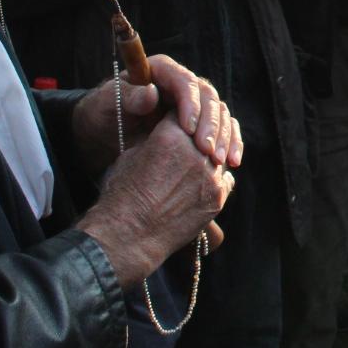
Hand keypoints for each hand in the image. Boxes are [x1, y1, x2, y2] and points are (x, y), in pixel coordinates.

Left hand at [71, 54, 243, 176]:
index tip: (189, 129)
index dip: (191, 104)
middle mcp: (183, 83)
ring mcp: (194, 102)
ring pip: (220, 113)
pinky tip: (232, 161)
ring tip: (220, 161)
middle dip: (211, 125)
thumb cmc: (104, 112)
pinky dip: (230, 143)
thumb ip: (127, 97)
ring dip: (224, 137)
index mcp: (162, 70)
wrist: (105, 131)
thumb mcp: (107, 104)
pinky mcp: (201, 122)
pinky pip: (223, 128)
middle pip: (209, 98)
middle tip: (207, 152)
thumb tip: (150, 93)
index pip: (185, 82)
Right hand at [77, 117, 234, 286]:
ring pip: (218, 152)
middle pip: (206, 130)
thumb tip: (169, 134)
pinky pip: (225, 177)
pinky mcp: (218, 196)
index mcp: (171, 135)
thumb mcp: (131, 156)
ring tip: (195, 162)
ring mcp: (210, 174)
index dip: (177, 116)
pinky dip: (215, 177)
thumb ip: (155, 139)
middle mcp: (196, 151)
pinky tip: (203, 181)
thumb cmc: (122, 195)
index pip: (182, 111)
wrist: (131, 235)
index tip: (175, 121)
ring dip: (209, 153)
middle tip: (190, 138)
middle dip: (198, 132)